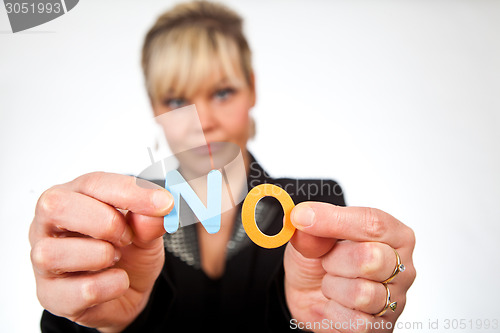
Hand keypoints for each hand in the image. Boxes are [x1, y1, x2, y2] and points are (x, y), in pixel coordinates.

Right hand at [29, 172, 173, 331]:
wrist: (129, 292)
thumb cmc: (128, 252)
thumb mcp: (147, 231)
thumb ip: (151, 220)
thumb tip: (161, 209)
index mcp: (75, 196)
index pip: (94, 183)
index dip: (131, 192)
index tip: (164, 202)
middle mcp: (51, 224)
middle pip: (57, 206)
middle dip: (104, 222)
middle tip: (128, 236)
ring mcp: (43, 259)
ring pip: (52, 253)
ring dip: (100, 255)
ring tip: (116, 259)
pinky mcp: (51, 294)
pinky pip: (77, 291)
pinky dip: (108, 286)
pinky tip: (115, 280)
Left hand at [284, 203, 415, 331]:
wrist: (308, 294)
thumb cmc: (318, 261)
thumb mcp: (310, 237)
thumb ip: (311, 229)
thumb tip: (304, 217)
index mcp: (393, 234)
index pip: (373, 223)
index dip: (334, 220)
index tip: (304, 218)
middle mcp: (401, 266)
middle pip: (371, 257)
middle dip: (335, 259)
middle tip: (326, 261)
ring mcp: (395, 299)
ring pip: (362, 293)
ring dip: (333, 288)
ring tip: (331, 283)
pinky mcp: (383, 327)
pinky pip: (356, 322)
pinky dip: (334, 313)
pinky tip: (334, 303)